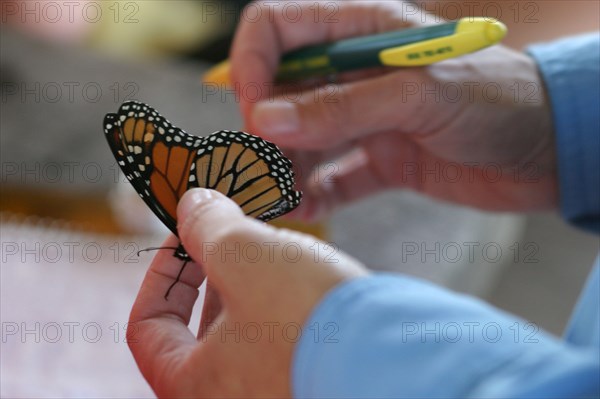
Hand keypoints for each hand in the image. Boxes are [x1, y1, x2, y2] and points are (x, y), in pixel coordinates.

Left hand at [127, 188, 366, 396]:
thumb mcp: (245, 256)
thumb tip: (192, 204)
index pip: (146, 327)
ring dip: (249, 286)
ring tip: (270, 249)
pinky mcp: (304, 385)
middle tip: (230, 234)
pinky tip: (302, 277)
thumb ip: (207, 226)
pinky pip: (279, 341)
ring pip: (242, 334)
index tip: (184, 238)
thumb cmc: (311, 322)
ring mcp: (268, 395)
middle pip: (196, 330)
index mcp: (191, 387)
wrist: (398, 364)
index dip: (160, 273)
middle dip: (210, 273)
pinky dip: (280, 306)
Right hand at [230, 1, 556, 219]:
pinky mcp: (380, 160)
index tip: (255, 115)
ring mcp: (365, 118)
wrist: (548, 148)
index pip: (276, 29)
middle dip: (264, 131)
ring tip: (278, 200)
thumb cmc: (497, 98)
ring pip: (302, 140)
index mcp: (359, 32)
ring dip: (285, 169)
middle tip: (260, 171)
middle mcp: (353, 73)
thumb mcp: (417, 94)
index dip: (253, 66)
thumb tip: (264, 118)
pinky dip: (315, 196)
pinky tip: (303, 212)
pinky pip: (333, 177)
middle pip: (280, 92)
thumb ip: (340, 106)